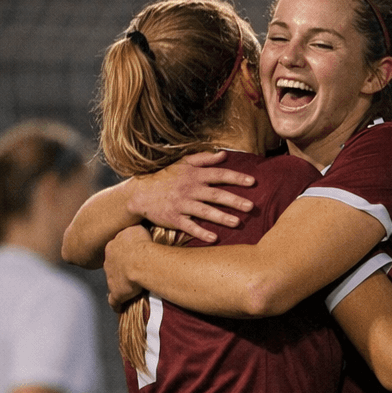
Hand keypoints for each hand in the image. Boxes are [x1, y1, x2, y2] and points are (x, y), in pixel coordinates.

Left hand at [104, 224, 152, 307]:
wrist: (141, 260)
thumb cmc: (144, 244)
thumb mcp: (138, 228)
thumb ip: (135, 227)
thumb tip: (139, 223)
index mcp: (114, 245)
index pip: (117, 248)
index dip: (124, 252)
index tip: (131, 254)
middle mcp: (109, 260)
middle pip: (112, 264)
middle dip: (119, 267)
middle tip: (130, 270)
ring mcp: (111, 277)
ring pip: (113, 280)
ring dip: (120, 284)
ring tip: (129, 288)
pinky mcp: (116, 292)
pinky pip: (114, 301)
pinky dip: (116, 304)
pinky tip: (119, 307)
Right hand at [126, 151, 254, 239]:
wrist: (138, 193)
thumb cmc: (164, 177)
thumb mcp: (182, 163)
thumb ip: (203, 159)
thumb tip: (223, 154)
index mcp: (194, 175)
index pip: (219, 175)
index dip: (236, 178)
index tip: (253, 182)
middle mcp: (189, 189)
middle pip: (215, 194)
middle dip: (234, 200)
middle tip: (251, 207)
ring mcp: (181, 204)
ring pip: (204, 211)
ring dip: (221, 217)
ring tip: (237, 223)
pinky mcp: (173, 218)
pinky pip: (189, 226)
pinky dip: (200, 232)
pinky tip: (214, 238)